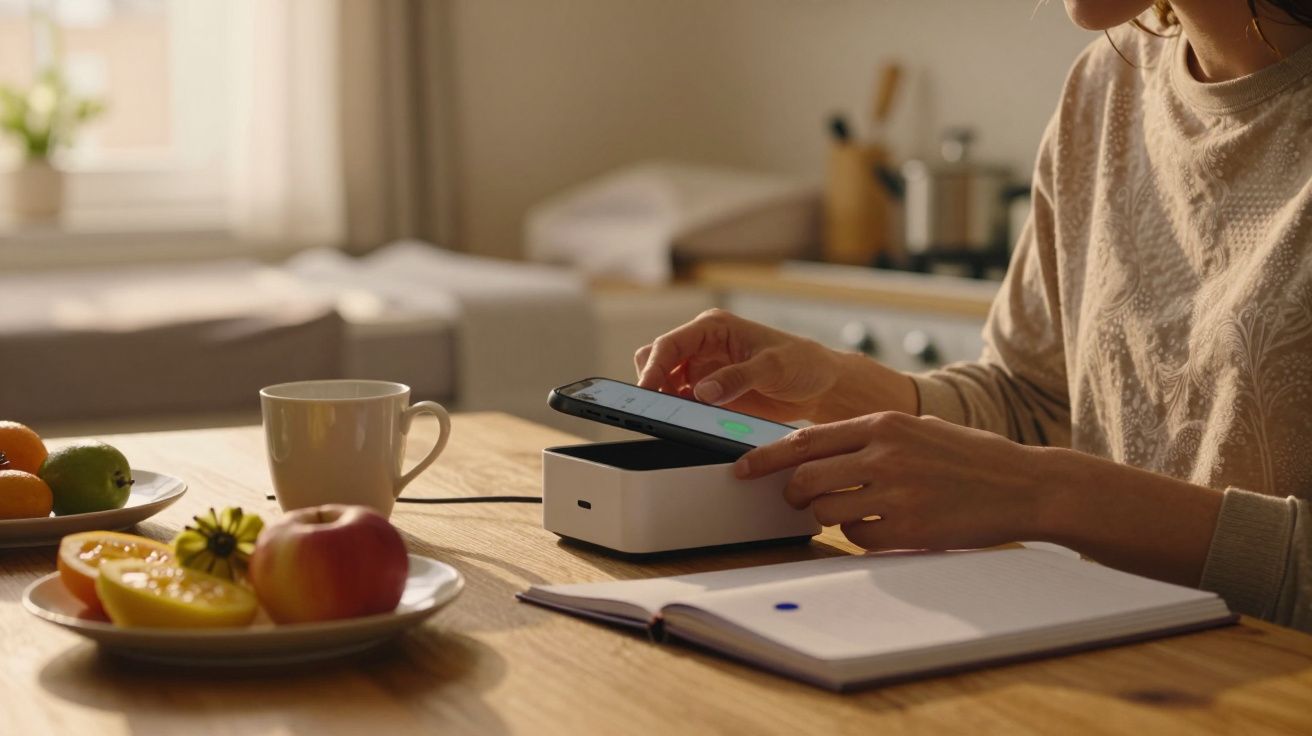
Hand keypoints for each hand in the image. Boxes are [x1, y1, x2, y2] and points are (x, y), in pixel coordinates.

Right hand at [633, 309, 846, 422]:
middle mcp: (703, 346)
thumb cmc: (802, 362)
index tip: (645, 392)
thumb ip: (736, 378)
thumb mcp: (772, 366)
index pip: (670, 344)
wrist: (821, 386)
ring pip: (665, 383)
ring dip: (664, 400)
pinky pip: (682, 403)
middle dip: (652, 382)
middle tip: (657, 409)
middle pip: (658, 360)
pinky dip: (678, 413)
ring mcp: (704, 371)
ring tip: (674, 418)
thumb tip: (702, 391)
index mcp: (714, 327)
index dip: (653, 368)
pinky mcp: (710, 394)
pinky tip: (688, 422)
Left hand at [735, 412, 1047, 550]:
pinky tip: (887, 527)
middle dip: (794, 495)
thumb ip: (870, 435)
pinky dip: (862, 537)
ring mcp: (895, 492)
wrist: (1024, 484)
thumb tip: (816, 448)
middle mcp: (884, 454)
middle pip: (806, 478)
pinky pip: (858, 539)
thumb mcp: (918, 428)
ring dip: (827, 517)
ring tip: (851, 512)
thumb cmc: (970, 457)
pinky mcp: (909, 528)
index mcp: (883, 424)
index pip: (805, 440)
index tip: (741, 468)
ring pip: (826, 511)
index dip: (766, 457)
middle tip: (798, 501)